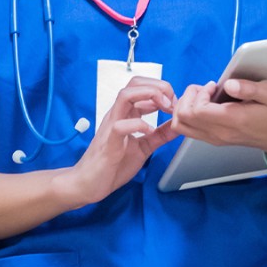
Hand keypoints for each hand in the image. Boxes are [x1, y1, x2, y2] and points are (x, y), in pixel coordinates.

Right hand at [66, 76, 176, 204]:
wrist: (88, 184)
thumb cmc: (112, 165)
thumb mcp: (144, 147)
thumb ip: (160, 135)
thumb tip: (178, 125)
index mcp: (126, 114)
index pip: (142, 86)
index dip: (163, 90)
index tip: (175, 104)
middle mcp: (118, 114)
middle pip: (135, 83)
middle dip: (158, 86)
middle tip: (171, 103)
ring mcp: (111, 125)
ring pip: (126, 95)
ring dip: (149, 95)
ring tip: (164, 108)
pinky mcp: (109, 142)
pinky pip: (120, 125)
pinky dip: (139, 124)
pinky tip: (149, 132)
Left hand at [170, 79, 266, 162]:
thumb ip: (249, 88)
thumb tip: (229, 85)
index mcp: (232, 121)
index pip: (197, 111)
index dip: (199, 94)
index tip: (213, 86)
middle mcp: (220, 133)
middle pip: (182, 119)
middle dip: (187, 98)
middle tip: (204, 89)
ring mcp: (215, 138)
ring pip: (181, 126)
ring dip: (185, 107)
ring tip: (202, 96)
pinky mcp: (214, 139)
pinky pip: (188, 130)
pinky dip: (188, 115)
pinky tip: (204, 104)